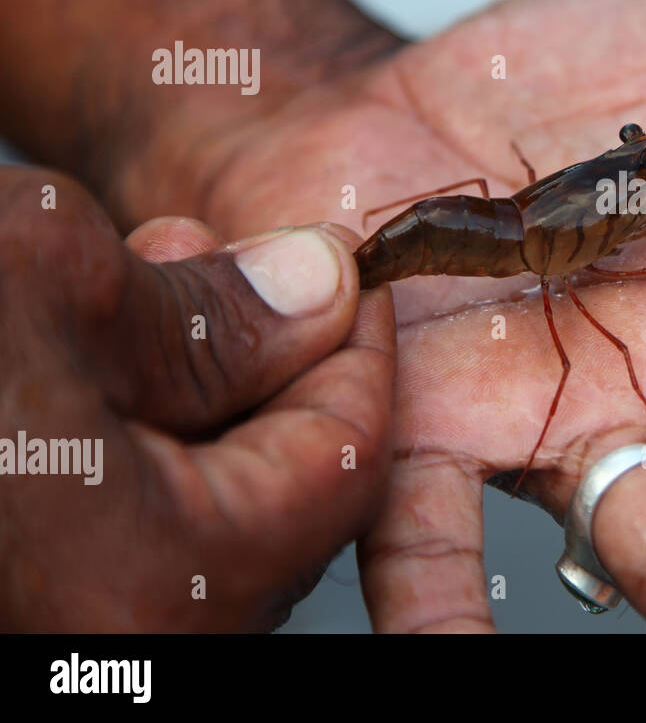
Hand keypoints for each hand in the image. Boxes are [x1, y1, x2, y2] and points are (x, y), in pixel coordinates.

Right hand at [0, 169, 392, 629]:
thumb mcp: (52, 282)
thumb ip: (215, 303)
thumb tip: (321, 289)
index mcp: (164, 578)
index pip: (347, 458)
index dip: (355, 341)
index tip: (343, 264)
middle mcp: (138, 633)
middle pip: (279, 484)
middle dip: (260, 354)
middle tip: (218, 260)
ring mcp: (85, 626)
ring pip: (201, 497)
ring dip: (189, 381)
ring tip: (138, 278)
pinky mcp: (41, 590)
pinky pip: (125, 520)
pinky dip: (131, 429)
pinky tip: (86, 344)